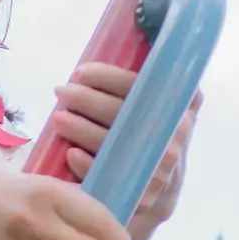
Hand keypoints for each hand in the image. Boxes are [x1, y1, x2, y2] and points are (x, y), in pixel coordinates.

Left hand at [55, 60, 200, 239]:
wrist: (160, 194)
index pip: (141, 85)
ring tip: (58, 118)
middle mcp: (173, 137)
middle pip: (122, 113)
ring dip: (79, 128)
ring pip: (112, 143)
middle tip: (61, 91)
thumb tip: (132, 44)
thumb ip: (157, 84)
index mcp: (180, 108)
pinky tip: (70, 154)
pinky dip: (86, 163)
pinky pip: (108, 176)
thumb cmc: (153, 140)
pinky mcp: (140, 195)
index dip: (108, 77)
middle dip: (85, 99)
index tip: (81, 72)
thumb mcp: (167, 111)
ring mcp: (158, 168)